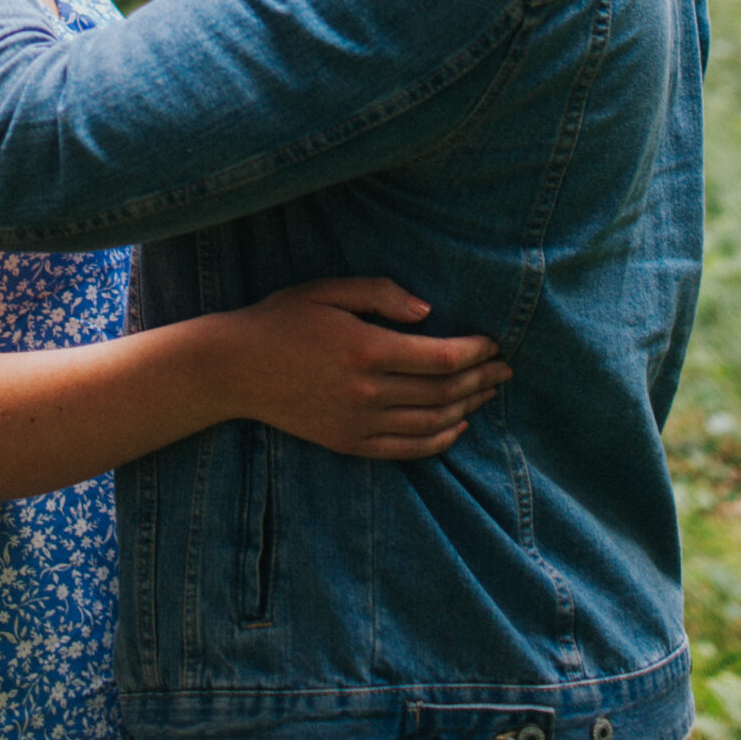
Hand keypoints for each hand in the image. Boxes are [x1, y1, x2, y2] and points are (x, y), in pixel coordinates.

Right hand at [216, 277, 508, 460]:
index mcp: (365, 348)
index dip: (474, 353)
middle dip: (480, 379)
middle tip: (505, 369)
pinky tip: (456, 426)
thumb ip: (381, 295)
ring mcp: (357, 422)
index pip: (439, 358)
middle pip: (442, 391)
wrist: (234, 369)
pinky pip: (406, 449)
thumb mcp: (327, 290)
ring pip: (430, 421)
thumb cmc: (281, 319)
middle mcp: (366, 391)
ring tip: (488, 393)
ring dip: (467, 408)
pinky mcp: (348, 443)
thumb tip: (428, 313)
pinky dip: (438, 440)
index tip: (493, 343)